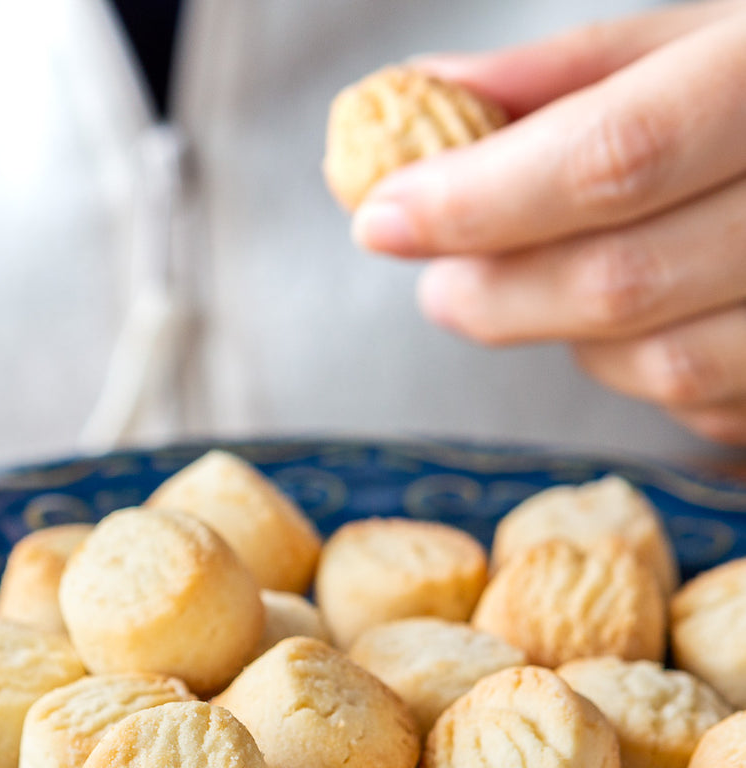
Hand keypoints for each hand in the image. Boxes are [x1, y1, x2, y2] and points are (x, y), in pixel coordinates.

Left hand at [352, 0, 745, 443]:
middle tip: (436, 280)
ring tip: (555, 282)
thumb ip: (576, 72)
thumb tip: (424, 99)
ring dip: (576, 337)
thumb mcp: (721, 23)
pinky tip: (659, 314)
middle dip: (498, 290)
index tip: (380, 216)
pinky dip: (656, 373)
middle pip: (627, 282)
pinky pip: (722, 406)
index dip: (479, 200)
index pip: (613, 157)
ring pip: (670, 364)